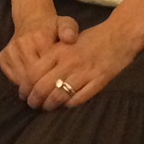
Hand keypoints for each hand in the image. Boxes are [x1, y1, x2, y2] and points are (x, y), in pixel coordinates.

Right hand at [0, 12, 77, 96]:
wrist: (31, 19)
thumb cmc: (52, 27)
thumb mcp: (65, 23)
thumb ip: (70, 29)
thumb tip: (70, 38)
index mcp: (39, 37)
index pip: (46, 69)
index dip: (54, 81)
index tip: (61, 88)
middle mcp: (22, 44)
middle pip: (32, 77)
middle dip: (42, 90)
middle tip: (51, 98)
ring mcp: (10, 51)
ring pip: (21, 80)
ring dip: (31, 89)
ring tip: (42, 94)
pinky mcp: (2, 57)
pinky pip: (12, 78)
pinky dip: (22, 84)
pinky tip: (31, 84)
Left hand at [26, 18, 141, 110]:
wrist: (120, 35)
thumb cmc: (91, 39)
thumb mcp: (68, 41)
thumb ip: (53, 55)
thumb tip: (33, 74)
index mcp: (60, 50)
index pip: (33, 73)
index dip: (25, 86)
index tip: (23, 93)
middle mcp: (69, 62)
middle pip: (43, 87)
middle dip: (34, 100)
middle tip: (32, 104)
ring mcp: (84, 73)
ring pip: (58, 96)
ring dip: (49, 105)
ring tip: (45, 107)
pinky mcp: (98, 82)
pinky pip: (78, 99)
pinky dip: (68, 105)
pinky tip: (64, 106)